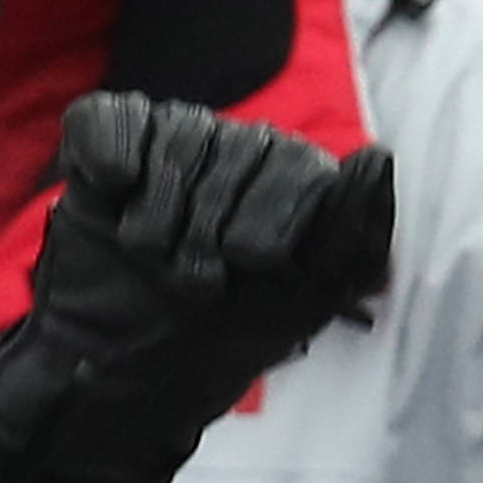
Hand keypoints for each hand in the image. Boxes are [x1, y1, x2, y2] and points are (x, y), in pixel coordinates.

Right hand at [0, 93, 396, 482]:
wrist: (129, 365)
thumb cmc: (229, 335)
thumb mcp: (307, 299)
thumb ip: (353, 232)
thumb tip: (377, 154)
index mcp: (295, 183)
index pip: (296, 161)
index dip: (271, 211)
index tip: (252, 264)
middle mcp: (238, 152)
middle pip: (239, 143)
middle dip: (214, 221)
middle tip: (196, 278)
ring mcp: (173, 143)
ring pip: (180, 130)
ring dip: (163, 206)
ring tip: (152, 255)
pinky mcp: (106, 144)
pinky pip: (111, 117)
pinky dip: (113, 153)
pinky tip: (114, 190)